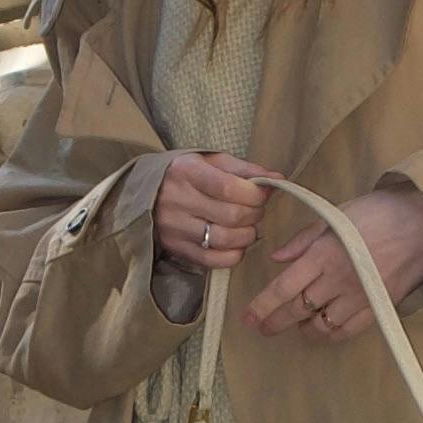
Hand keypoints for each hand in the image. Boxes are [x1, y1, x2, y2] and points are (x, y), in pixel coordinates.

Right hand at [153, 147, 269, 276]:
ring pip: (225, 240)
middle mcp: (177, 200)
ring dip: (247, 235)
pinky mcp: (176, 248)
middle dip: (254, 214)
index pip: (228, 188)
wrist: (144, 193)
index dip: (254, 195)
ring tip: (246, 226)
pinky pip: (214, 260)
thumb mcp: (211, 162)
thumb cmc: (186, 175)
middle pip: (231, 216)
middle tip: (255, 210)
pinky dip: (233, 254)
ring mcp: (175, 228)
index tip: (262, 194)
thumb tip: (277, 180)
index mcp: (187, 172)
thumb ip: (244, 170)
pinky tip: (235, 244)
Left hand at [244, 181, 422, 340]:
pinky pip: (347, 331)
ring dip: (303, 329)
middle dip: (275, 322)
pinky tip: (322, 329)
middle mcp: (338, 281)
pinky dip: (330, 334)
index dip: (263, 306)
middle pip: (298, 311)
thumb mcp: (336, 215)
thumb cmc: (380, 212)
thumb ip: (304, 239)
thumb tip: (277, 259)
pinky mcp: (379, 308)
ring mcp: (359, 298)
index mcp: (324, 254)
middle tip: (263, 328)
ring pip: (321, 326)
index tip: (248, 317)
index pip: (284, 288)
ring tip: (294, 326)